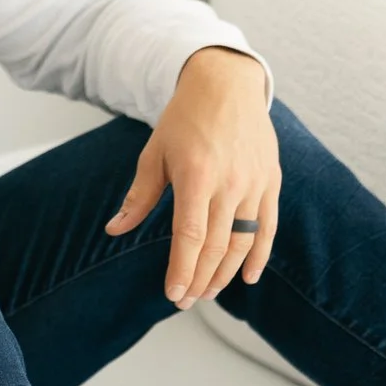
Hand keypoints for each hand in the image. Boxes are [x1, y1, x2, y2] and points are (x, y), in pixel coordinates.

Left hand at [103, 47, 278, 308]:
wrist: (226, 85)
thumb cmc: (184, 119)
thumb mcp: (154, 154)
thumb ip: (139, 197)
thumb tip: (115, 230)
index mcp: (197, 177)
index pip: (190, 236)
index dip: (182, 269)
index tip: (173, 295)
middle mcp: (230, 184)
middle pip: (216, 246)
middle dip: (200, 279)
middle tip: (186, 301)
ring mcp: (255, 184)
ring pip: (242, 242)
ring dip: (225, 273)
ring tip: (208, 292)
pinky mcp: (271, 182)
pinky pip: (267, 227)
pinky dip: (259, 255)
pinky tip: (247, 277)